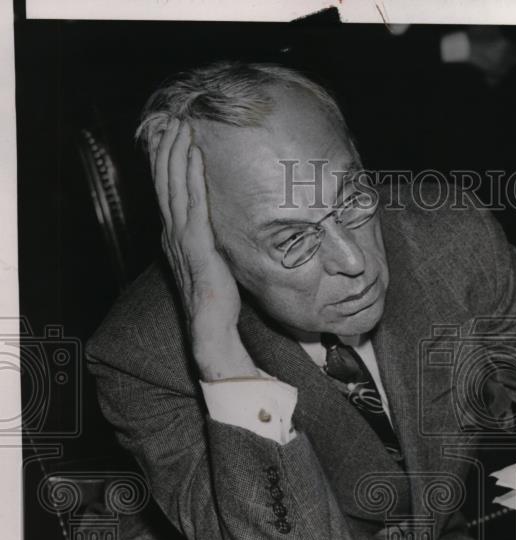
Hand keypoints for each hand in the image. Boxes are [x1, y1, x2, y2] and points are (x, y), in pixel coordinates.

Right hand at [151, 119, 255, 379]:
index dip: (166, 162)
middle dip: (168, 148)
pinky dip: (193, 176)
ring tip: (181, 126)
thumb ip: (217, 241)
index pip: (168, 191)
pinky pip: (194, 203)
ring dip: (177, 153)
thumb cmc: (218, 298)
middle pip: (167, 182)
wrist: (211, 328)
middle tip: (171, 118)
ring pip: (176, 186)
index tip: (170, 135)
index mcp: (176, 237)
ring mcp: (183, 238)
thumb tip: (232, 225)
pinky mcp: (197, 245)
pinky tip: (197, 155)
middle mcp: (174, 234)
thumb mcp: (215, 262)